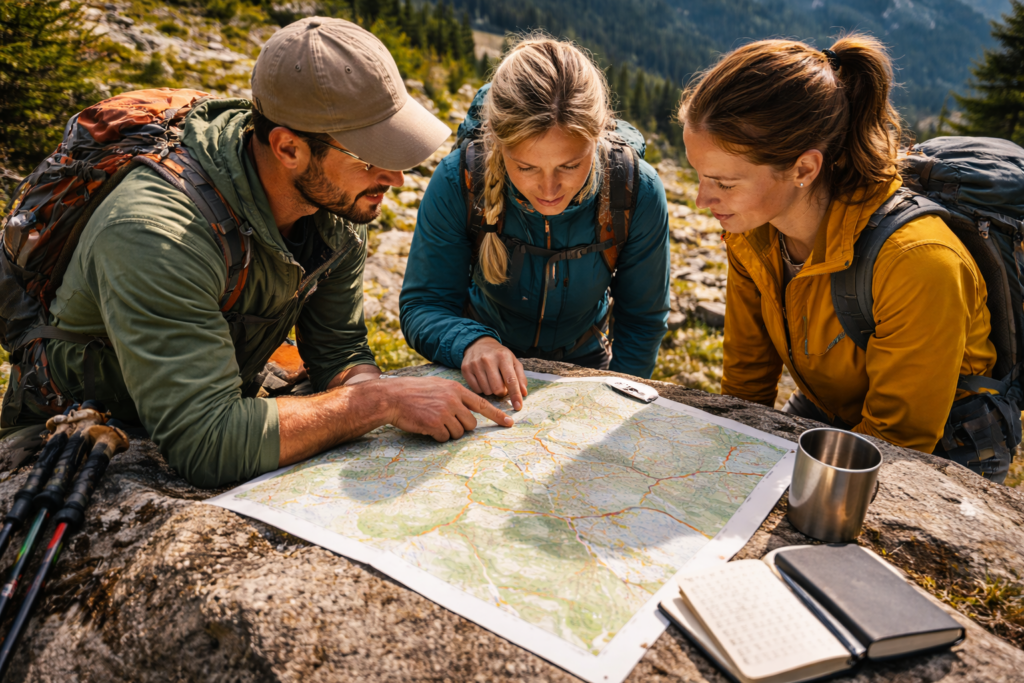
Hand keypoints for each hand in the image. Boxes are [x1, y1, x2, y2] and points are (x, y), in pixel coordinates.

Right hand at [382, 377, 513, 440]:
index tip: (509, 422)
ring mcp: (444, 412)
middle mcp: (453, 400)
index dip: (497, 415)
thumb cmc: (414, 392)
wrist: (393, 397)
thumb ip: (454, 396)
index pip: (482, 404)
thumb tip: (469, 410)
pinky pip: (445, 438)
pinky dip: (437, 436)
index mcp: (455, 389)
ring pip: (459, 433)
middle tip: (446, 422)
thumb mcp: (438, 386)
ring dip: (448, 432)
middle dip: (462, 427)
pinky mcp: (434, 424)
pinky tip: (427, 427)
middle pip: (471, 423)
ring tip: (433, 422)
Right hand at [461, 337, 528, 409]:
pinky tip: (483, 380)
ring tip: (491, 380)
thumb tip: (523, 393)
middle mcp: (488, 359)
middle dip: (501, 392)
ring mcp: (475, 364)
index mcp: (503, 356)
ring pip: (486, 391)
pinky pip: (476, 390)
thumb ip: (520, 377)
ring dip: (491, 390)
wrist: (479, 344)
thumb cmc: (499, 355)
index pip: (510, 379)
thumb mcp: (513, 361)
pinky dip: (481, 389)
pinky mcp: (465, 369)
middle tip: (502, 386)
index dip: (515, 394)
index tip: (518, 407)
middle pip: (497, 388)